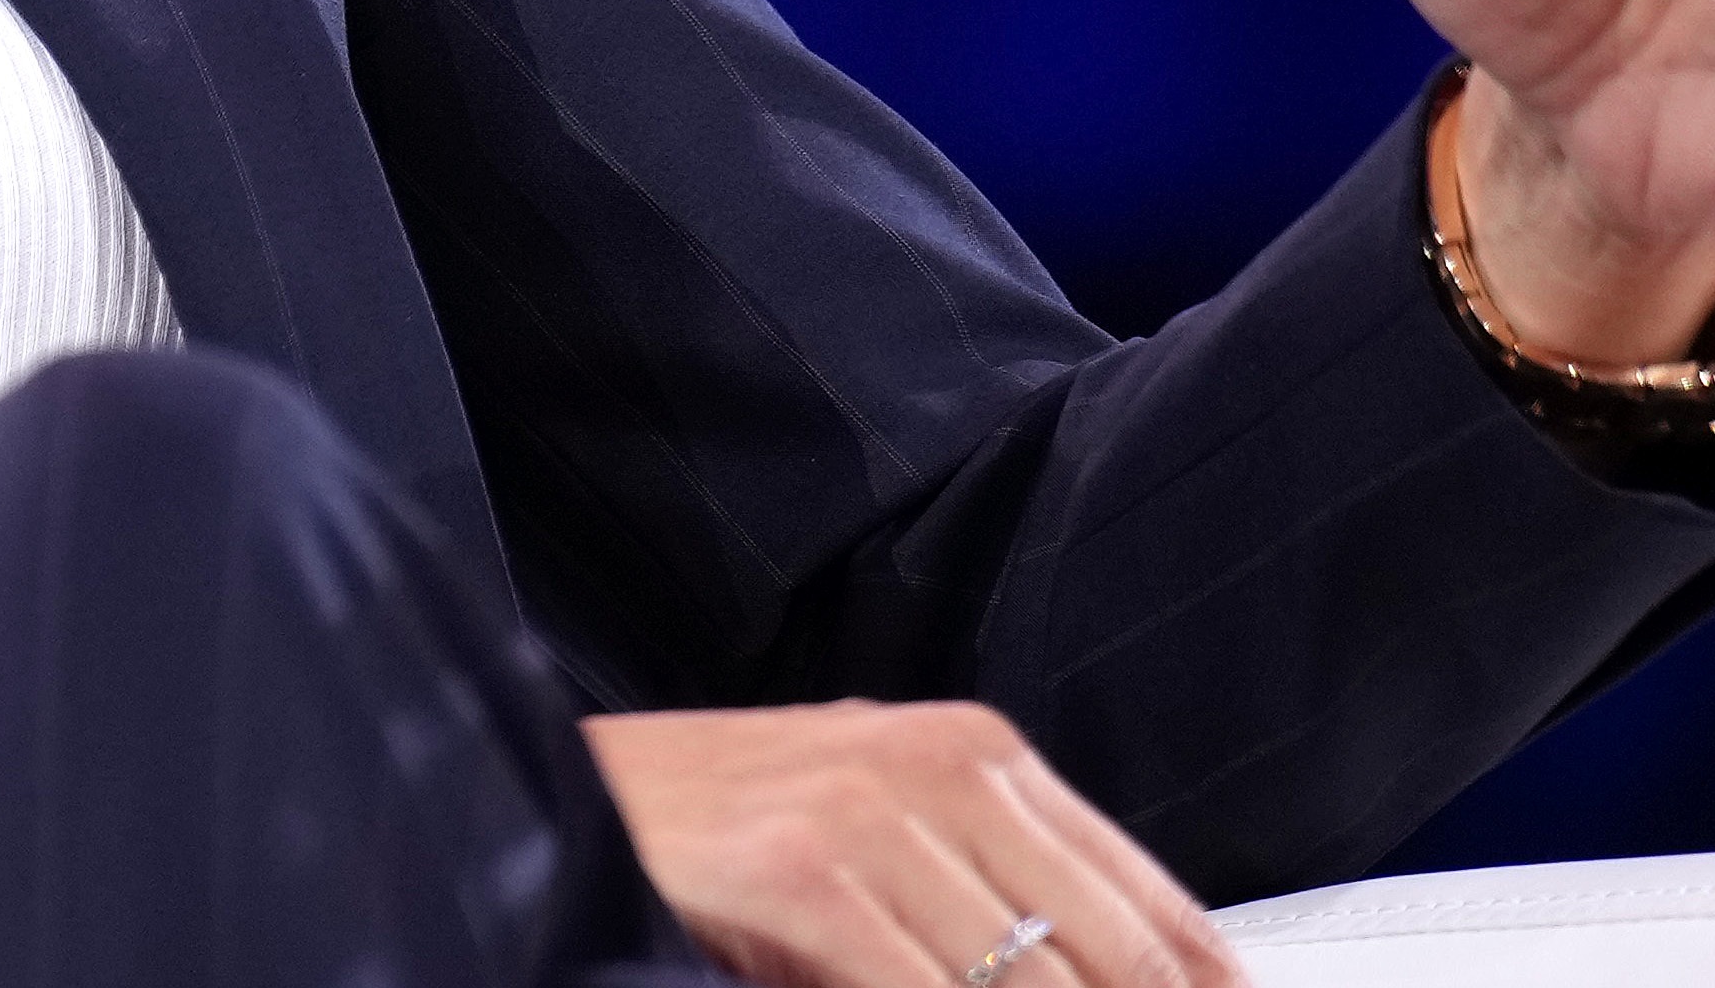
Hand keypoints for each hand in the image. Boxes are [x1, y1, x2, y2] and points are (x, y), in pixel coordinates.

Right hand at [580, 704, 1239, 987]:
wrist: (559, 796)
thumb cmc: (718, 836)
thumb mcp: (877, 837)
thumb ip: (992, 899)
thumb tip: (1116, 984)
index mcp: (973, 749)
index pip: (1154, 906)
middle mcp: (935, 764)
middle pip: (1112, 955)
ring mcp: (868, 813)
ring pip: (1029, 985)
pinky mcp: (802, 872)